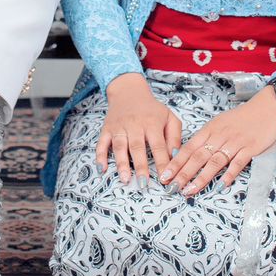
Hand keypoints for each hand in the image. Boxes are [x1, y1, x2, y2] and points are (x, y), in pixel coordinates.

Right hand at [97, 72, 182, 186]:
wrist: (129, 90)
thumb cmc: (152, 109)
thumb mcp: (169, 117)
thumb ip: (175, 137)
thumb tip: (175, 157)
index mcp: (152, 122)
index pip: (158, 145)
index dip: (162, 163)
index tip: (165, 180)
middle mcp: (135, 124)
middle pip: (137, 147)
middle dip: (141, 166)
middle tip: (143, 185)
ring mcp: (119, 127)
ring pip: (119, 146)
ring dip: (121, 163)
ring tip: (125, 179)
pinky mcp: (107, 128)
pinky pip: (101, 143)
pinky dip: (100, 156)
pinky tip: (101, 169)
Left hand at [160, 86, 275, 196]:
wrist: (266, 108)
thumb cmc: (241, 118)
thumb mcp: (219, 123)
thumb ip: (207, 137)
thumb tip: (190, 153)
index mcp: (210, 129)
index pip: (189, 147)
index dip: (176, 162)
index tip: (165, 175)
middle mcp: (219, 136)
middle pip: (198, 156)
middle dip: (183, 173)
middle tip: (172, 186)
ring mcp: (234, 142)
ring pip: (214, 161)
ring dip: (201, 177)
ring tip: (190, 190)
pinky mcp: (250, 148)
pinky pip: (237, 163)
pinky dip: (229, 175)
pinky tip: (220, 186)